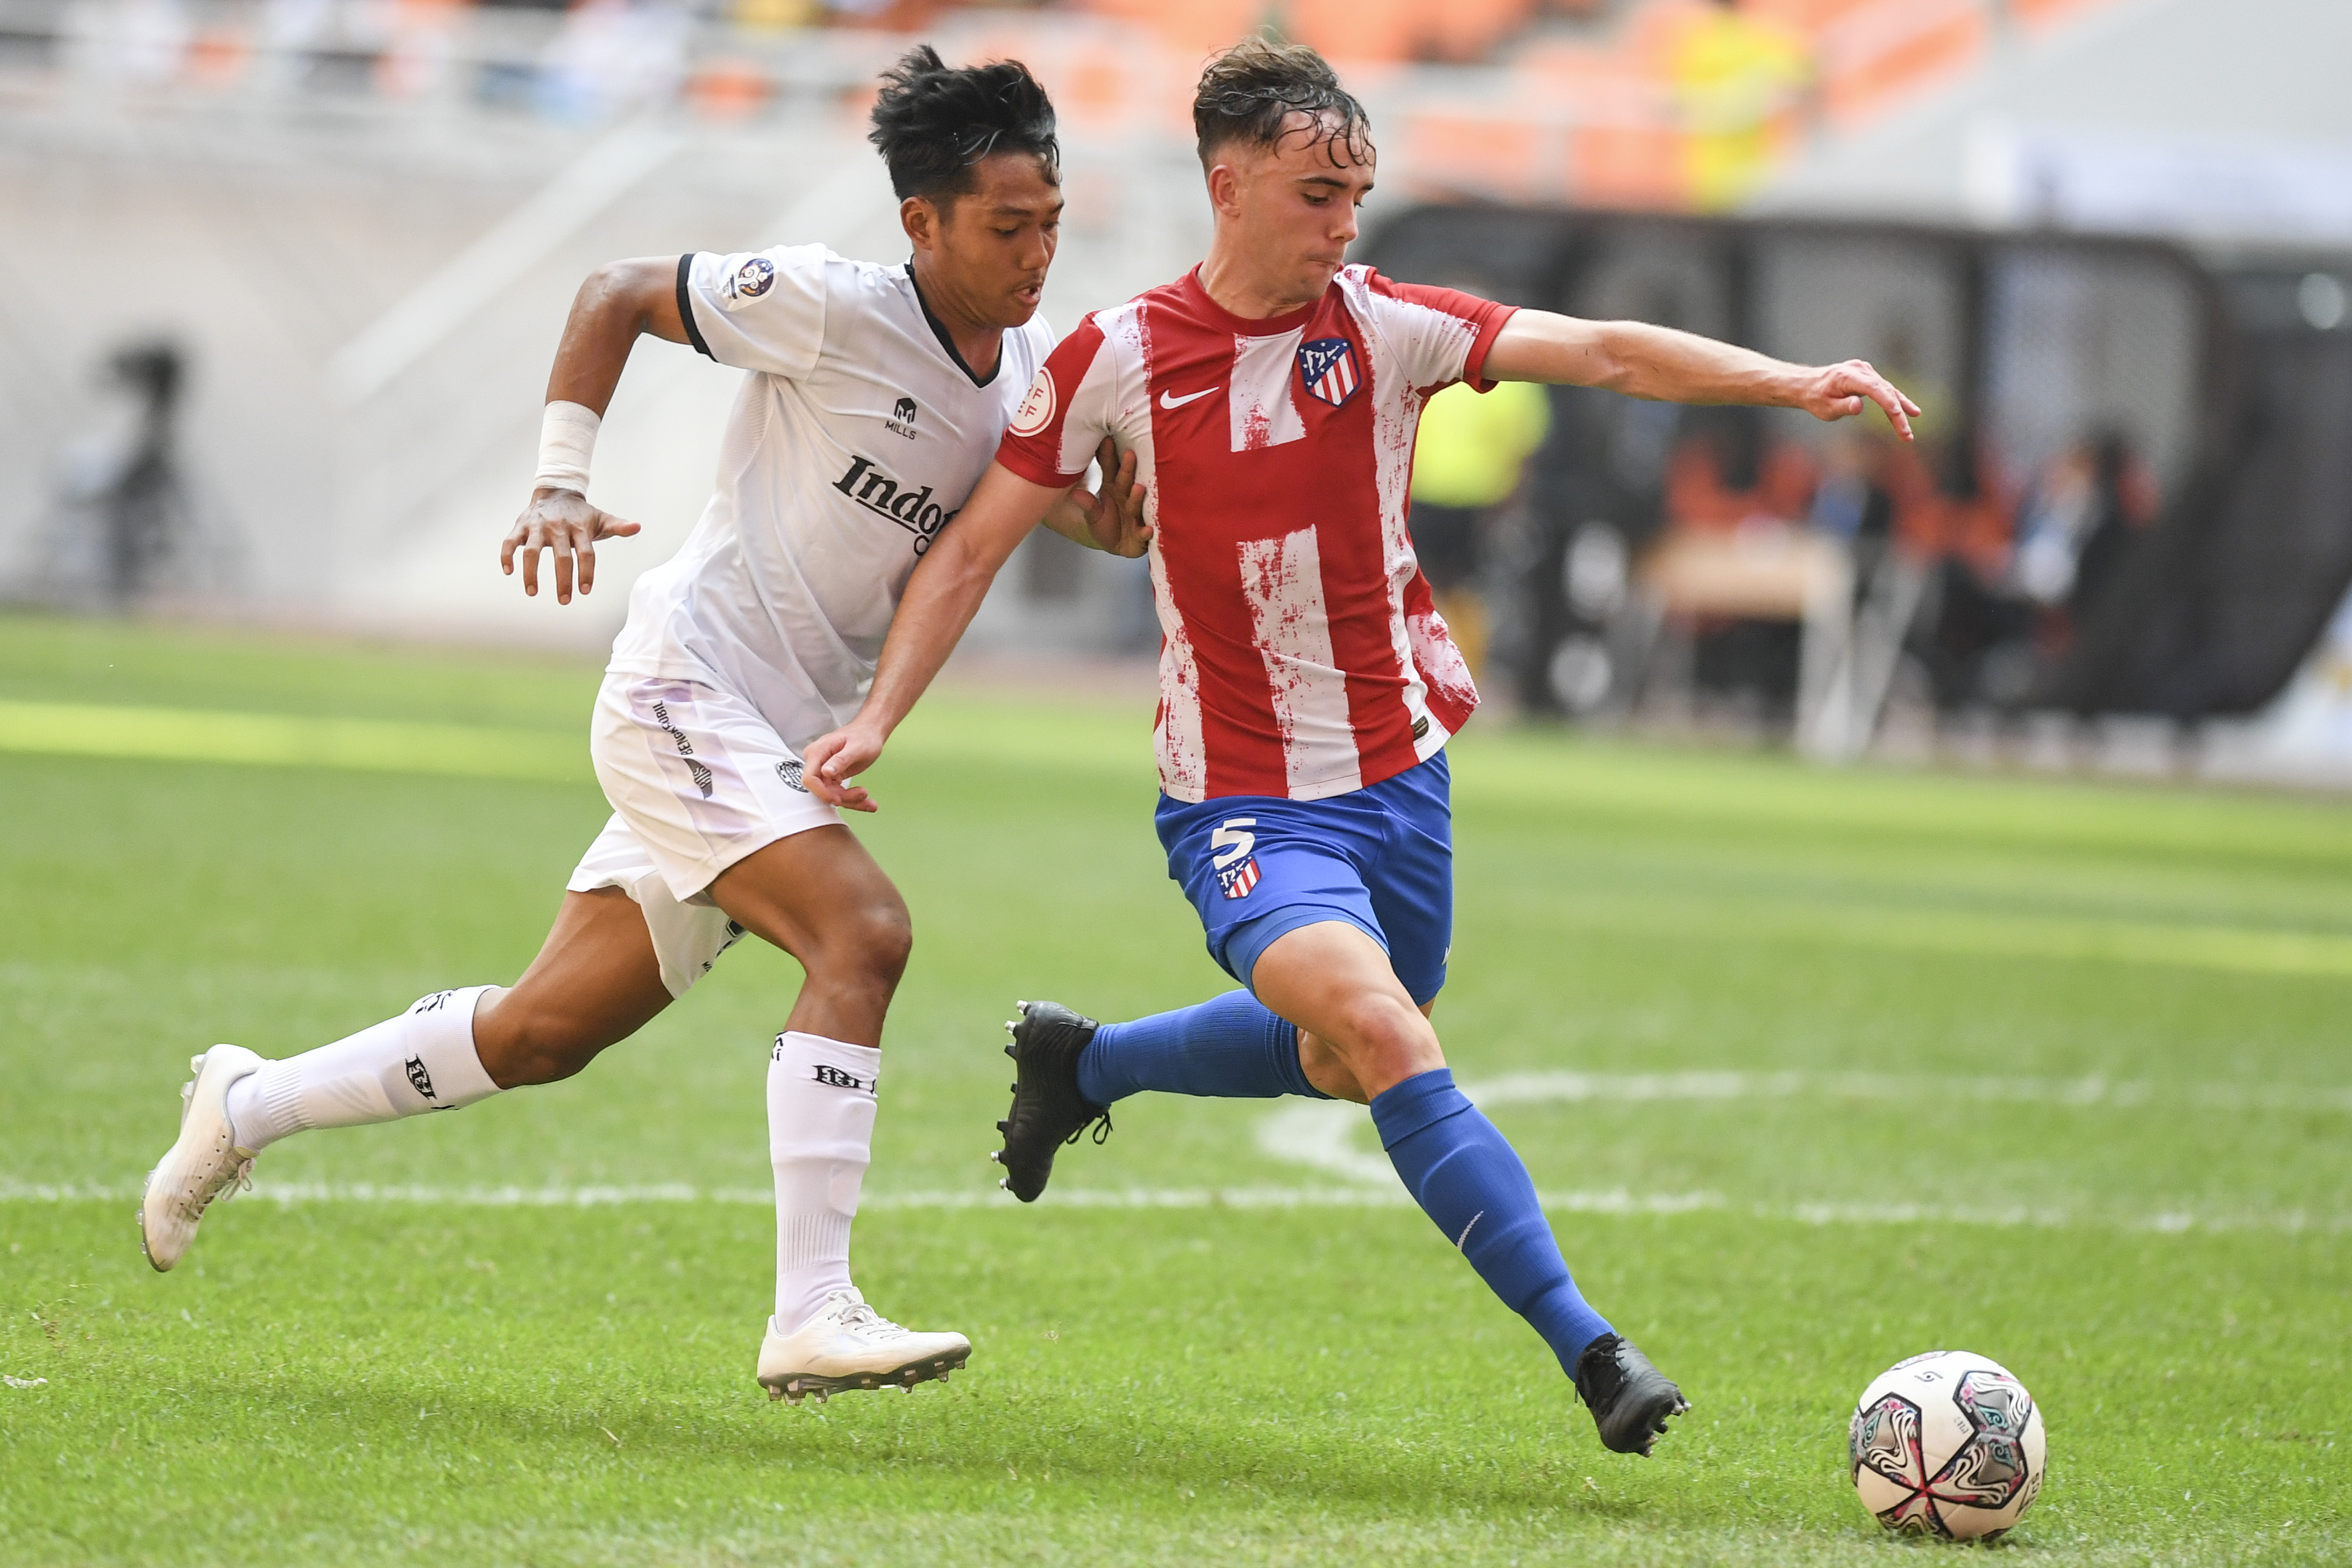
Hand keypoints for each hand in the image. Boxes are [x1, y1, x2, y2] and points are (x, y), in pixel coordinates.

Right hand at [501, 487, 640, 602]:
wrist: (556, 492)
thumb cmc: (580, 514)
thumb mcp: (601, 518)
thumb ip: (618, 526)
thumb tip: (638, 526)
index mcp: (579, 527)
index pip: (586, 553)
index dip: (586, 572)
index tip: (585, 591)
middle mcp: (558, 527)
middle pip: (561, 556)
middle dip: (563, 580)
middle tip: (564, 601)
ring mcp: (537, 526)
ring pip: (531, 551)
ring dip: (531, 573)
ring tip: (533, 592)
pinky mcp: (520, 526)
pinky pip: (510, 542)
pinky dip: (507, 556)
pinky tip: (509, 572)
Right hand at [801, 721, 885, 812]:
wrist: (870, 733)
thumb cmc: (864, 736)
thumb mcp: (856, 748)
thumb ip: (840, 760)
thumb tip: (825, 772)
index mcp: (818, 752)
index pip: (809, 778)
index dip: (822, 792)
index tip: (838, 798)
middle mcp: (817, 762)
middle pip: (822, 789)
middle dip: (842, 797)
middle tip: (863, 794)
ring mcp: (823, 770)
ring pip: (831, 794)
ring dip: (850, 800)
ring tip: (869, 801)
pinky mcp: (831, 777)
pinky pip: (838, 793)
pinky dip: (852, 798)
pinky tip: (866, 801)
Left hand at [1066, 437, 1150, 556]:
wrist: (1120, 547)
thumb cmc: (1107, 525)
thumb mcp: (1093, 515)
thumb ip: (1087, 504)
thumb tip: (1076, 493)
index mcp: (1114, 488)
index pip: (1110, 469)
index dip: (1108, 456)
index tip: (1106, 440)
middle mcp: (1126, 497)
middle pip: (1125, 481)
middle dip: (1127, 469)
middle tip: (1129, 454)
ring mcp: (1135, 514)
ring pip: (1135, 504)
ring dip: (1136, 497)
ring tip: (1137, 488)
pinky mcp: (1140, 535)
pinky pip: (1142, 533)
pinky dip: (1145, 532)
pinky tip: (1147, 529)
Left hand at [1795, 360, 1920, 440]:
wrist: (1807, 385)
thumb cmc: (1815, 399)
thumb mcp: (1825, 408)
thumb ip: (1843, 407)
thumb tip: (1859, 406)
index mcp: (1847, 376)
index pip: (1873, 388)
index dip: (1887, 401)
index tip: (1897, 414)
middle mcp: (1859, 369)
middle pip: (1884, 391)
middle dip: (1897, 414)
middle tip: (1906, 434)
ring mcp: (1865, 370)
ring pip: (1888, 390)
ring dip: (1901, 408)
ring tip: (1911, 426)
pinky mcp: (1868, 375)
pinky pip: (1884, 389)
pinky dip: (1895, 401)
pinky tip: (1909, 411)